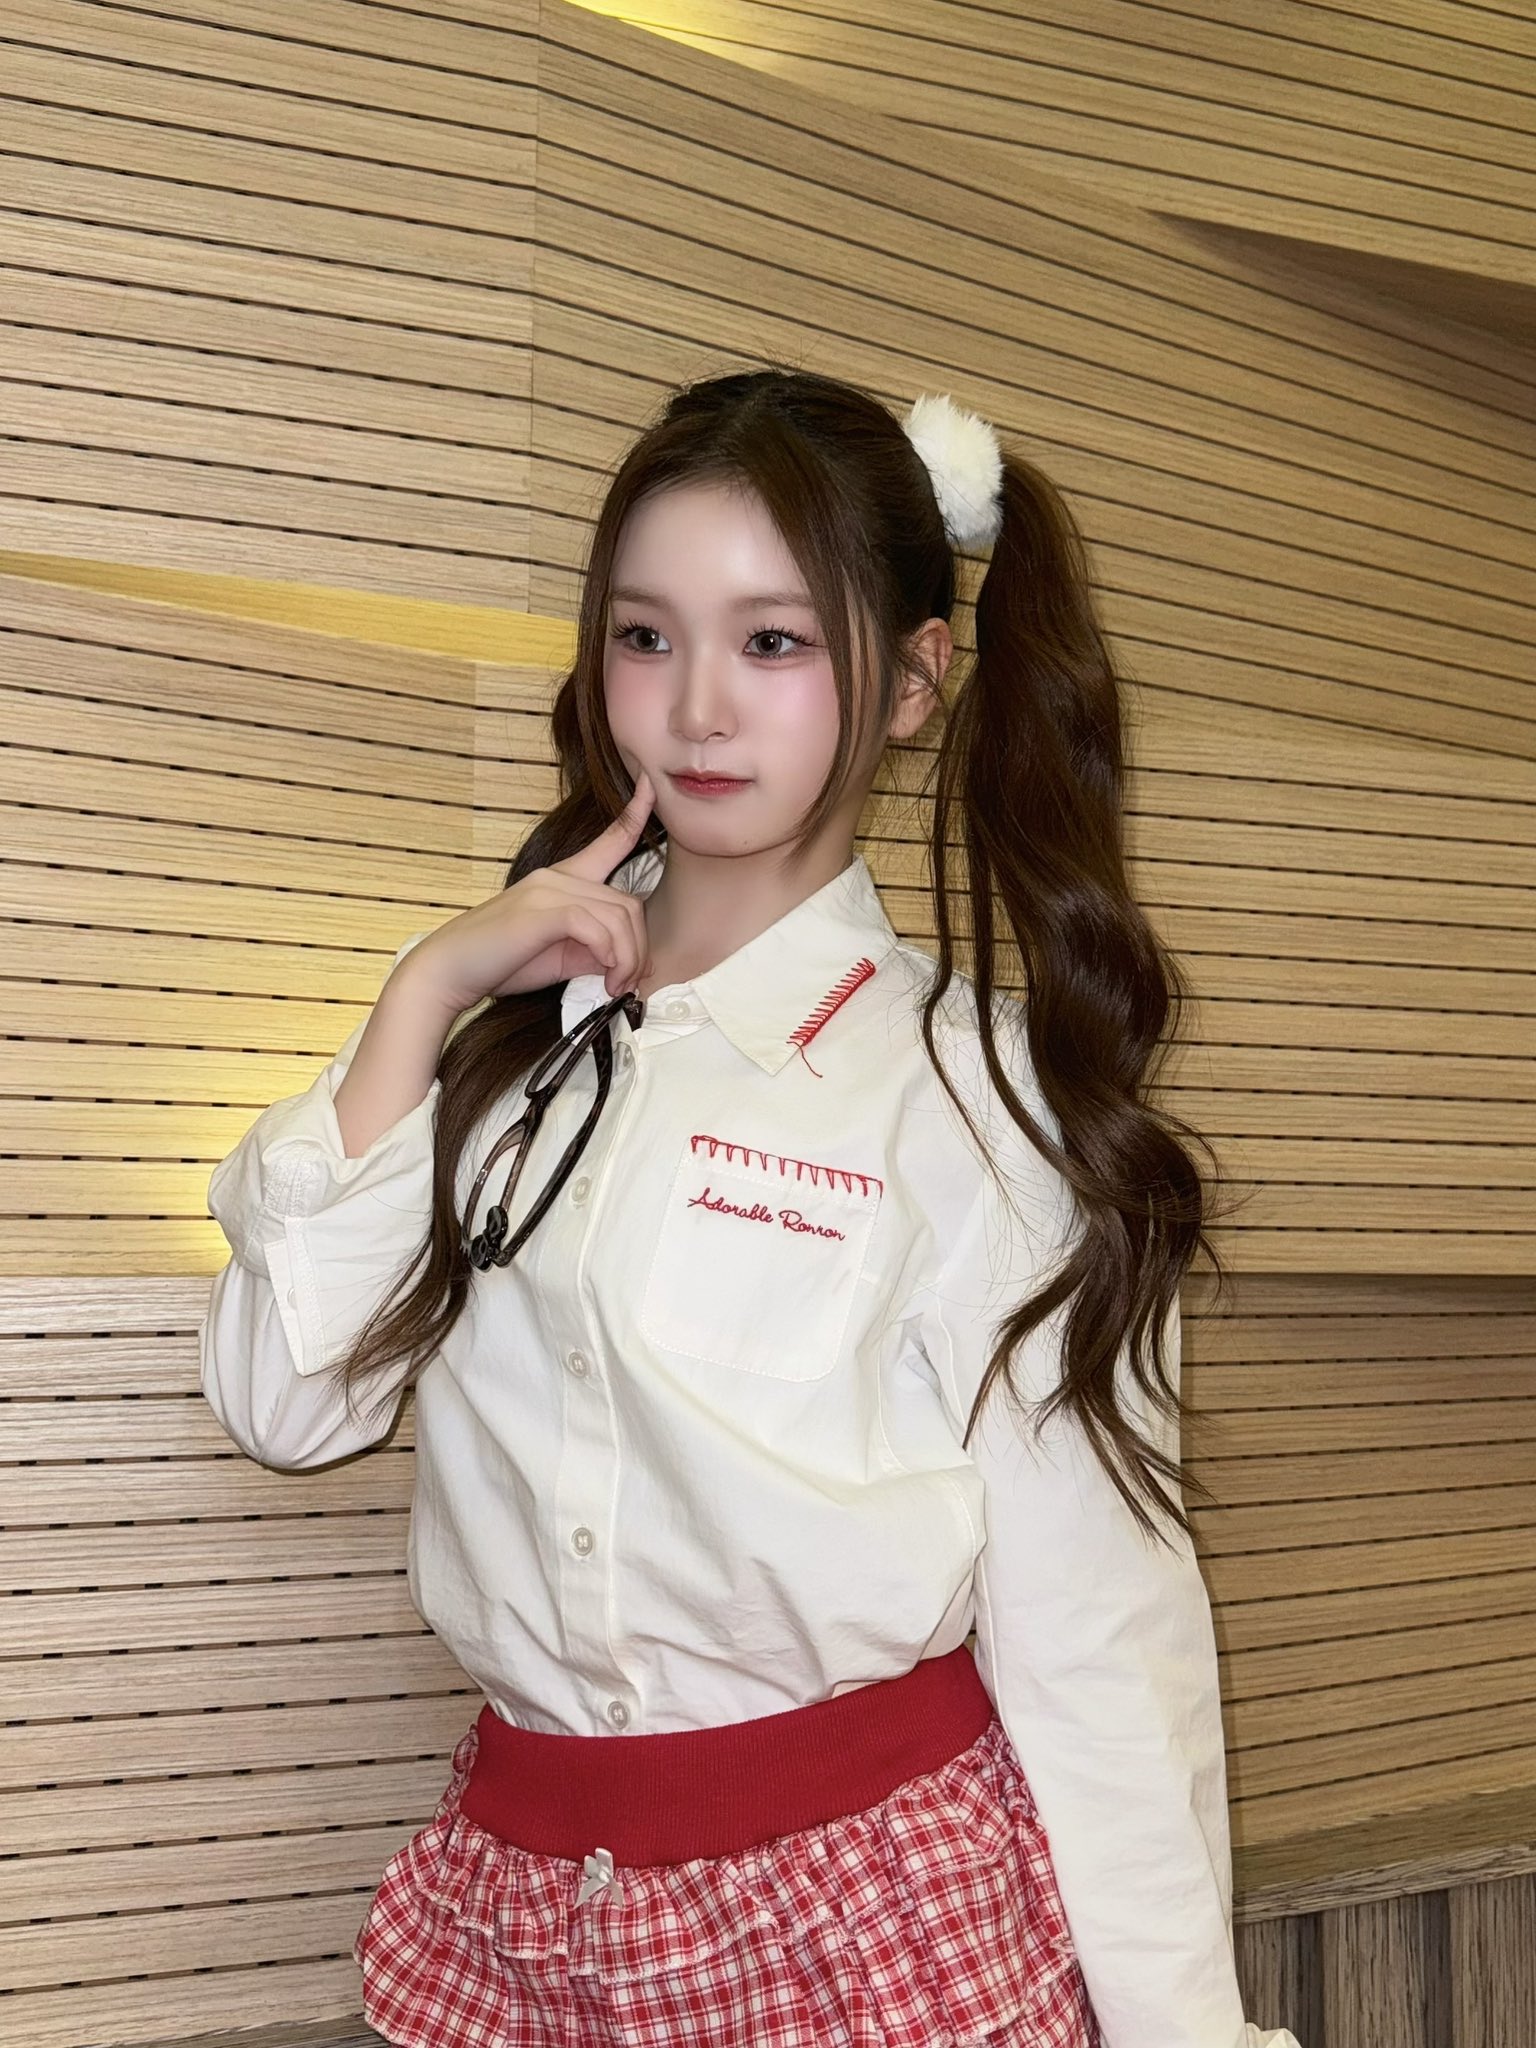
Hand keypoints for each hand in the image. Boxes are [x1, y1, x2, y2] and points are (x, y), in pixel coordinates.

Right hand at [398, 772, 656, 1014]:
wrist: (448, 971)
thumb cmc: (499, 963)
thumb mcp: (558, 954)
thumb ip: (593, 949)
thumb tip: (626, 961)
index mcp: (562, 879)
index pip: (609, 839)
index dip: (635, 812)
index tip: (650, 785)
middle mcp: (558, 876)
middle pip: (629, 902)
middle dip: (639, 948)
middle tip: (628, 983)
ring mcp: (548, 889)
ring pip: (618, 916)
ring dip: (627, 958)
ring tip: (616, 987)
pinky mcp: (542, 910)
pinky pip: (597, 928)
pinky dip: (611, 956)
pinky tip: (605, 978)